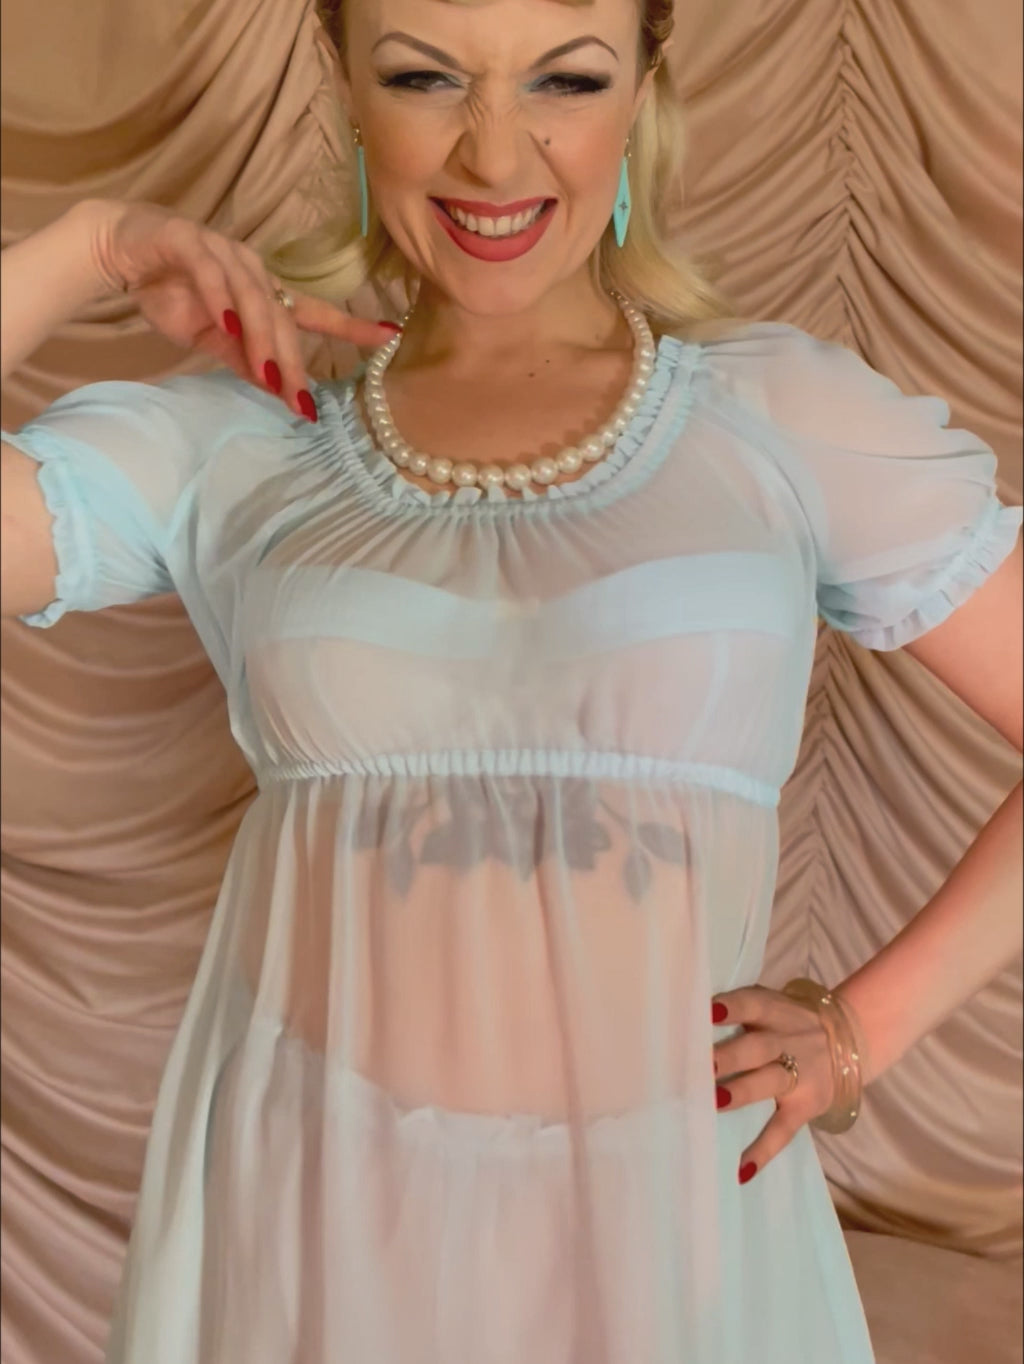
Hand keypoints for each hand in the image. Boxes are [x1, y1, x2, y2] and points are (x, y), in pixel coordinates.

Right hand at [87, 199, 398, 418]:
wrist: (118, 251)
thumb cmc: (171, 292)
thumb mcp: (210, 338)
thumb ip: (242, 360)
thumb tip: (278, 390)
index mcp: (263, 292)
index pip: (314, 313)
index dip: (350, 326)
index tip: (389, 337)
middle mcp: (252, 269)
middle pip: (283, 317)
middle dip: (294, 362)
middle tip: (302, 400)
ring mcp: (223, 252)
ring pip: (252, 296)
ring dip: (261, 337)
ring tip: (269, 372)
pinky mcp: (188, 241)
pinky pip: (211, 272)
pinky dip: (221, 297)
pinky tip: (228, 322)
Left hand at [710, 985, 835, 1184]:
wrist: (848, 1040)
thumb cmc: (787, 1022)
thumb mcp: (773, 1005)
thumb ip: (741, 1009)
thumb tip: (686, 1018)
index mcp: (773, 1011)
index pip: (752, 1004)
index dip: (733, 1007)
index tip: (709, 1011)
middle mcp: (787, 1040)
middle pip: (758, 1047)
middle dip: (730, 1056)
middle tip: (702, 1064)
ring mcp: (799, 1076)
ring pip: (770, 1082)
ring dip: (742, 1092)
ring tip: (715, 1101)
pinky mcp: (805, 1107)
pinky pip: (783, 1130)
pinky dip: (763, 1151)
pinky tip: (741, 1170)